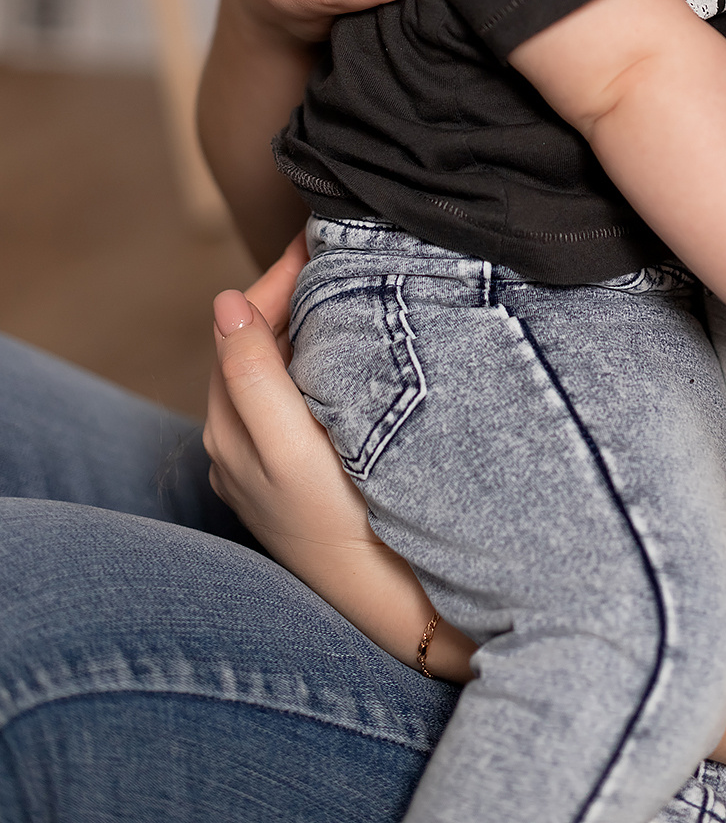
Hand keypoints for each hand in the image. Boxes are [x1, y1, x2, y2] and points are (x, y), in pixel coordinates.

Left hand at [204, 236, 475, 681]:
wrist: (389, 604)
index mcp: (228, 427)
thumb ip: (253, 376)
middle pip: (259, 338)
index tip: (320, 236)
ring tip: (354, 286)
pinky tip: (357, 352)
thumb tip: (221, 302)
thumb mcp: (289, 449)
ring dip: (310, 323)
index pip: (242, 323)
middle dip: (295, 291)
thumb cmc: (338, 527)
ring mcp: (273, 458)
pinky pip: (303, 394)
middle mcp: (240, 441)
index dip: (279, 276)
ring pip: (281, 364)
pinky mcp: (306, 471)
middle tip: (343, 249)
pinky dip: (323, 359)